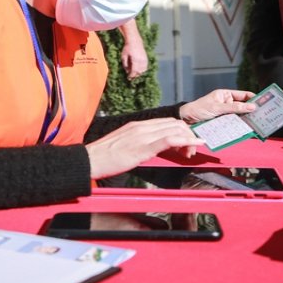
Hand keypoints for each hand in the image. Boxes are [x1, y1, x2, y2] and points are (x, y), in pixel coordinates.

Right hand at [86, 118, 205, 179]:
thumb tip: (151, 148)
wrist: (89, 160)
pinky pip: (168, 139)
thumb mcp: (124, 145)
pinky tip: (194, 144)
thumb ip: (139, 143)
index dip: (180, 130)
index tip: (186, 142)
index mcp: (137, 125)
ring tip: (191, 152)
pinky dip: (185, 140)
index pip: (166, 122)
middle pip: (173, 123)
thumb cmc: (104, 157)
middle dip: (187, 134)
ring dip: (188, 139)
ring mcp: (142, 135)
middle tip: (190, 150)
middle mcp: (141, 126)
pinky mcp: (142, 147)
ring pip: (174, 129)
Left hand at [120, 40, 147, 79]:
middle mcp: (141, 60)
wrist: (134, 41)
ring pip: (143, 70)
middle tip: (130, 76)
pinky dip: (142, 69)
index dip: (131, 75)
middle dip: (134, 75)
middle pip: (139, 72)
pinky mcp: (146, 58)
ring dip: (138, 72)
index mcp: (135, 60)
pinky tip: (138, 69)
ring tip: (134, 72)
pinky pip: (145, 67)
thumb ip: (125, 64)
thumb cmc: (127, 48)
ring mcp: (144, 59)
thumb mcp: (123, 56)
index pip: (134, 71)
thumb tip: (127, 72)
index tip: (128, 78)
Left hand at [179, 89, 256, 123]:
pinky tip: (245, 131)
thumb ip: (234, 108)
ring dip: (245, 121)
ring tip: (257, 125)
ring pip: (239, 117)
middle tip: (262, 117)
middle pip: (243, 108)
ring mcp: (225, 114)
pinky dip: (238, 128)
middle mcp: (227, 104)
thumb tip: (251, 107)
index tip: (263, 103)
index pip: (243, 95)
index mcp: (226, 95)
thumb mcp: (217, 108)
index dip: (253, 98)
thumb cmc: (199, 109)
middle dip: (251, 112)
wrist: (186, 120)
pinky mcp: (222, 123)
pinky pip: (232, 125)